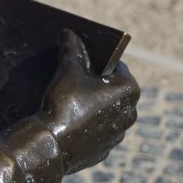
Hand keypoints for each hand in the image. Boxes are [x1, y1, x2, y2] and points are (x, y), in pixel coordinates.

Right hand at [36, 30, 138, 173]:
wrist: (51, 143)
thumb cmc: (64, 103)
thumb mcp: (67, 69)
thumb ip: (71, 49)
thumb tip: (68, 33)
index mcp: (129, 90)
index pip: (117, 66)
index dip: (99, 61)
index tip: (84, 61)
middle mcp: (131, 113)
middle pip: (114, 89)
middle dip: (98, 83)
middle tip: (76, 78)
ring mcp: (119, 134)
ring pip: (108, 111)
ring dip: (95, 104)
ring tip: (72, 100)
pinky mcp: (106, 149)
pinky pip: (100, 131)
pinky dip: (89, 124)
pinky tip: (72, 121)